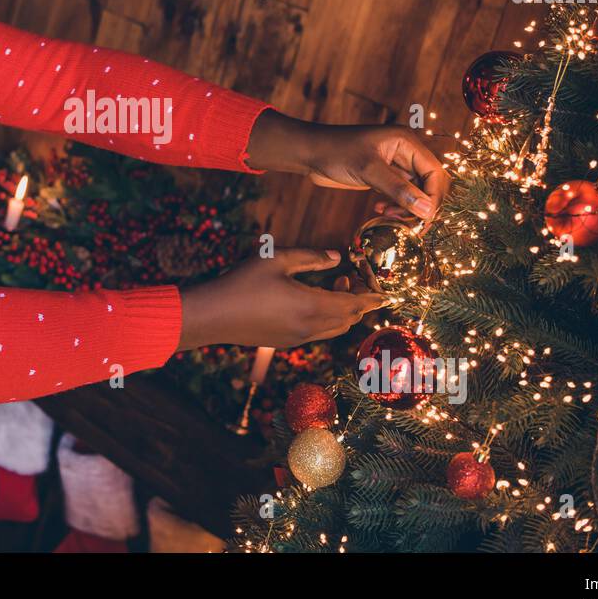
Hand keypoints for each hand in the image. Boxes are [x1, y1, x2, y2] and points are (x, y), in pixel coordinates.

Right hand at [177, 249, 388, 351]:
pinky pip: (319, 333)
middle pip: (350, 319)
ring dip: (343, 311)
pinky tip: (312, 301)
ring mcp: (298, 338)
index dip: (372, 297)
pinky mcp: (286, 342)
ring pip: (336, 329)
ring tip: (334, 286)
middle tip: (351, 278)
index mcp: (312, 307)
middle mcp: (310, 328)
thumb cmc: (243, 282)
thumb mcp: (277, 259)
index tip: (384, 290)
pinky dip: (328, 318)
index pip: (356, 305)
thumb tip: (336, 257)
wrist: (213, 316)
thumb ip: (311, 257)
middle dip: (358, 301)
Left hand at [246, 111, 448, 222]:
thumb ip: (399, 190)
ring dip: (406, 208)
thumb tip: (428, 211)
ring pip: (414, 192)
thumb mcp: (368, 171)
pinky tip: (379, 211)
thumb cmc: (336, 153)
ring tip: (387, 217)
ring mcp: (394, 164)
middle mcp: (405, 151)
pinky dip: (395, 206)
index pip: (435, 172)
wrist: (309, 153)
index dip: (434, 197)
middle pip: (428, 183)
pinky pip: (400, 195)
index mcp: (407, 142)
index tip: (424, 219)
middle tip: (410, 226)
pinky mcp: (383, 176)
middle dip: (421, 205)